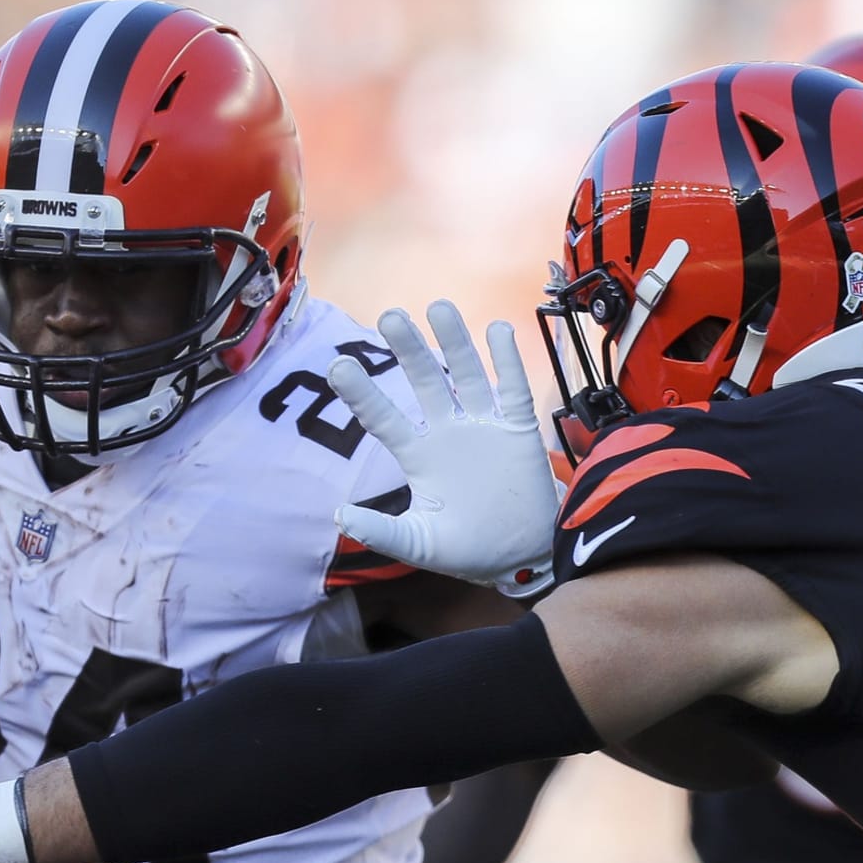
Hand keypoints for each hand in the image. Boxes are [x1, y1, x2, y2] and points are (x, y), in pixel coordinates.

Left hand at [329, 300, 561, 597]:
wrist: (525, 556)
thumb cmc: (470, 550)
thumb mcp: (421, 545)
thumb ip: (382, 532)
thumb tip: (339, 516)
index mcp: (419, 456)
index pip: (384, 418)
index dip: (363, 394)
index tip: (338, 366)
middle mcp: (448, 432)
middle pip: (425, 381)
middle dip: (409, 349)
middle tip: (390, 317)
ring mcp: (484, 426)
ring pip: (467, 374)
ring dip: (455, 342)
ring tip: (438, 307)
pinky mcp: (518, 430)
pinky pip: (513, 389)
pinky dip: (507, 361)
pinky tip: (498, 330)